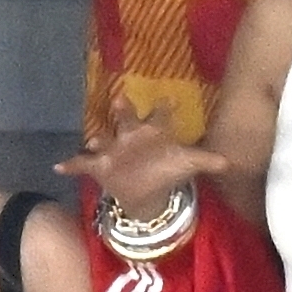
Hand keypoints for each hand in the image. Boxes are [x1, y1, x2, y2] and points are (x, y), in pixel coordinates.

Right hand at [54, 97, 227, 218]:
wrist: (146, 192)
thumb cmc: (166, 170)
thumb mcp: (188, 164)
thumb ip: (207, 160)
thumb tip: (232, 161)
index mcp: (153, 131)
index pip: (160, 116)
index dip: (165, 109)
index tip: (170, 99)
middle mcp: (130, 135)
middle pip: (126, 118)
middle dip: (123, 110)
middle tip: (121, 100)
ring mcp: (113, 150)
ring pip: (103, 139)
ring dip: (97, 139)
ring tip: (93, 141)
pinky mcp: (99, 167)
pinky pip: (82, 165)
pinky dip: (71, 165)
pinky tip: (59, 166)